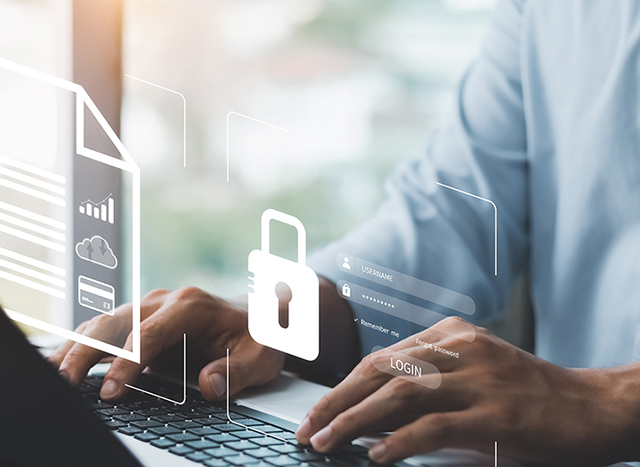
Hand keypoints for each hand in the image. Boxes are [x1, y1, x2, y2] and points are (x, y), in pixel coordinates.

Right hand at [48, 287, 283, 401]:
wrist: (259, 314)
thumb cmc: (258, 335)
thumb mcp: (260, 356)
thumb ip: (236, 372)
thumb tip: (207, 387)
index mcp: (191, 306)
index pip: (150, 334)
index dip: (128, 363)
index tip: (111, 392)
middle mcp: (164, 301)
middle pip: (116, 323)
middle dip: (86, 351)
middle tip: (63, 384)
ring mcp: (150, 308)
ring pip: (104, 323)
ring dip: (76, 346)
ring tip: (51, 375)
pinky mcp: (142, 321)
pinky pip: (107, 329)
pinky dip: (82, 343)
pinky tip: (61, 361)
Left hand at [295, 317, 636, 465]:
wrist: (594, 406)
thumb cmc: (529, 394)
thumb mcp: (475, 373)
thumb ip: (429, 383)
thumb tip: (373, 414)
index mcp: (450, 335)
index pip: (380, 358)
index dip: (343, 386)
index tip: (317, 410)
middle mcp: (460, 348)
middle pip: (380, 370)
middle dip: (336, 401)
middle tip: (307, 428)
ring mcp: (478, 379)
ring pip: (399, 394)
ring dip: (355, 420)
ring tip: (326, 442)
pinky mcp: (497, 413)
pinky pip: (435, 425)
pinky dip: (400, 440)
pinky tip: (376, 455)